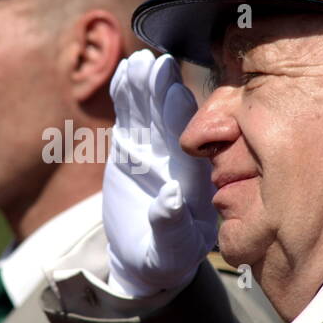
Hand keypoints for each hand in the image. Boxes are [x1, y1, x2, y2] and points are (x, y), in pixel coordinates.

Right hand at [103, 50, 216, 297]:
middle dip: (165, 92)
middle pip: (172, 119)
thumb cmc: (165, 259)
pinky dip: (127, 96)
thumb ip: (171, 226)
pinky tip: (125, 73)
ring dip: (145, 86)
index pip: (192, 143)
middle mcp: (180, 157)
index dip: (183, 118)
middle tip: (159, 65)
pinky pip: (130, 116)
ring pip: (150, 111)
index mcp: (197, 179)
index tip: (177, 94)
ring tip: (139, 63)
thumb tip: (171, 197)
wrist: (145, 255)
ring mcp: (156, 148)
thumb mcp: (170, 251)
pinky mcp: (132, 146)